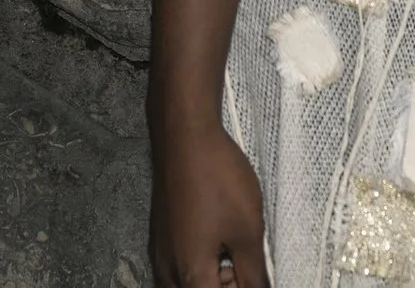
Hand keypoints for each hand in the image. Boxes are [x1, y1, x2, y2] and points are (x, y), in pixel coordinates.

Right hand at [150, 121, 267, 286]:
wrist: (185, 140)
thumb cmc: (218, 182)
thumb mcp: (247, 231)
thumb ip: (253, 273)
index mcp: (188, 276)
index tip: (253, 270)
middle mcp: (166, 273)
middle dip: (226, 285)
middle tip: (246, 264)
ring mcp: (160, 255)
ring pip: (188, 283)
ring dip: (212, 278)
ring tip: (236, 253)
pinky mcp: (162, 238)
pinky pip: (179, 268)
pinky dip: (201, 265)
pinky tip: (220, 241)